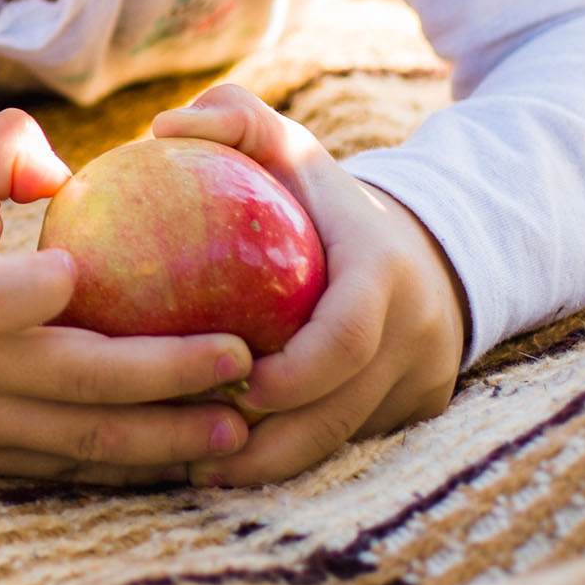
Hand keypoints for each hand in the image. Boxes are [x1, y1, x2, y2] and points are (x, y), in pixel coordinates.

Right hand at [0, 108, 256, 481]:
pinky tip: (188, 452)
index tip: (87, 273)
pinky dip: (131, 463)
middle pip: (73, 381)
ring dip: (167, 438)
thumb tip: (80, 167)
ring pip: (82, 440)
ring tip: (239, 427)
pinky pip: (69, 467)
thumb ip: (11, 147)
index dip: (38, 292)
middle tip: (241, 361)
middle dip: (167, 377)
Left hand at [149, 83, 466, 485]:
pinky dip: (294, 454)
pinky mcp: (417, 408)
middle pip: (344, 411)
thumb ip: (232, 117)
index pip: (347, 338)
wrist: (423, 241)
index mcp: (386, 272)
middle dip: (272, 442)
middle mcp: (417, 334)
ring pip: (345, 439)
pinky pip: (351, 442)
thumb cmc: (323, 191)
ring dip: (274, 462)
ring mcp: (423, 379)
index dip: (296, 373)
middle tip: (190, 448)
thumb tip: (161, 128)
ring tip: (195, 467)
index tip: (234, 383)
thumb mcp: (287, 142)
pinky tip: (227, 460)